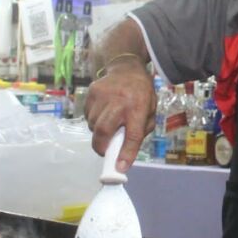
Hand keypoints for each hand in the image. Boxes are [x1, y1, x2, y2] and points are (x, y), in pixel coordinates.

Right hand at [85, 57, 155, 172]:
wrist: (127, 69)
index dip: (126, 153)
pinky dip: (94, 121)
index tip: (119, 168)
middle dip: (101, 147)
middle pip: (103, 130)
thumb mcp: (150, 112)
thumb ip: (140, 132)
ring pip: (93, 125)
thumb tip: (124, 155)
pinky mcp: (91, 92)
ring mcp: (102, 95)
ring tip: (109, 124)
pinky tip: (103, 113)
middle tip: (105, 152)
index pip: (133, 134)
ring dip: (99, 132)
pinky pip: (88, 116)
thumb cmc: (141, 95)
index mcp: (139, 107)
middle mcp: (119, 101)